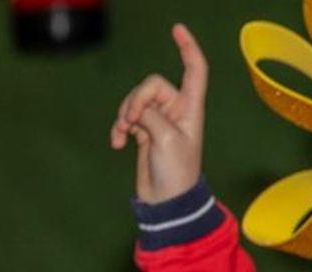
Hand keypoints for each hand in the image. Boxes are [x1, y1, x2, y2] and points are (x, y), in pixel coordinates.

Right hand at [109, 24, 207, 203]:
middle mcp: (176, 110)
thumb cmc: (175, 173)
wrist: (166, 202)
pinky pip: (127, 118)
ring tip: (122, 135)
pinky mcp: (144, 133)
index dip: (188, 48)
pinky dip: (119, 127)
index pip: (194, 70)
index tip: (177, 29)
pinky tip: (117, 143)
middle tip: (132, 122)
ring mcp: (159, 121)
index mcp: (190, 108)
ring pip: (136, 102)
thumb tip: (137, 110)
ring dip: (125, 115)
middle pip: (151, 86)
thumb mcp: (166, 139)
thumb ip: (151, 115)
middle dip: (137, 100)